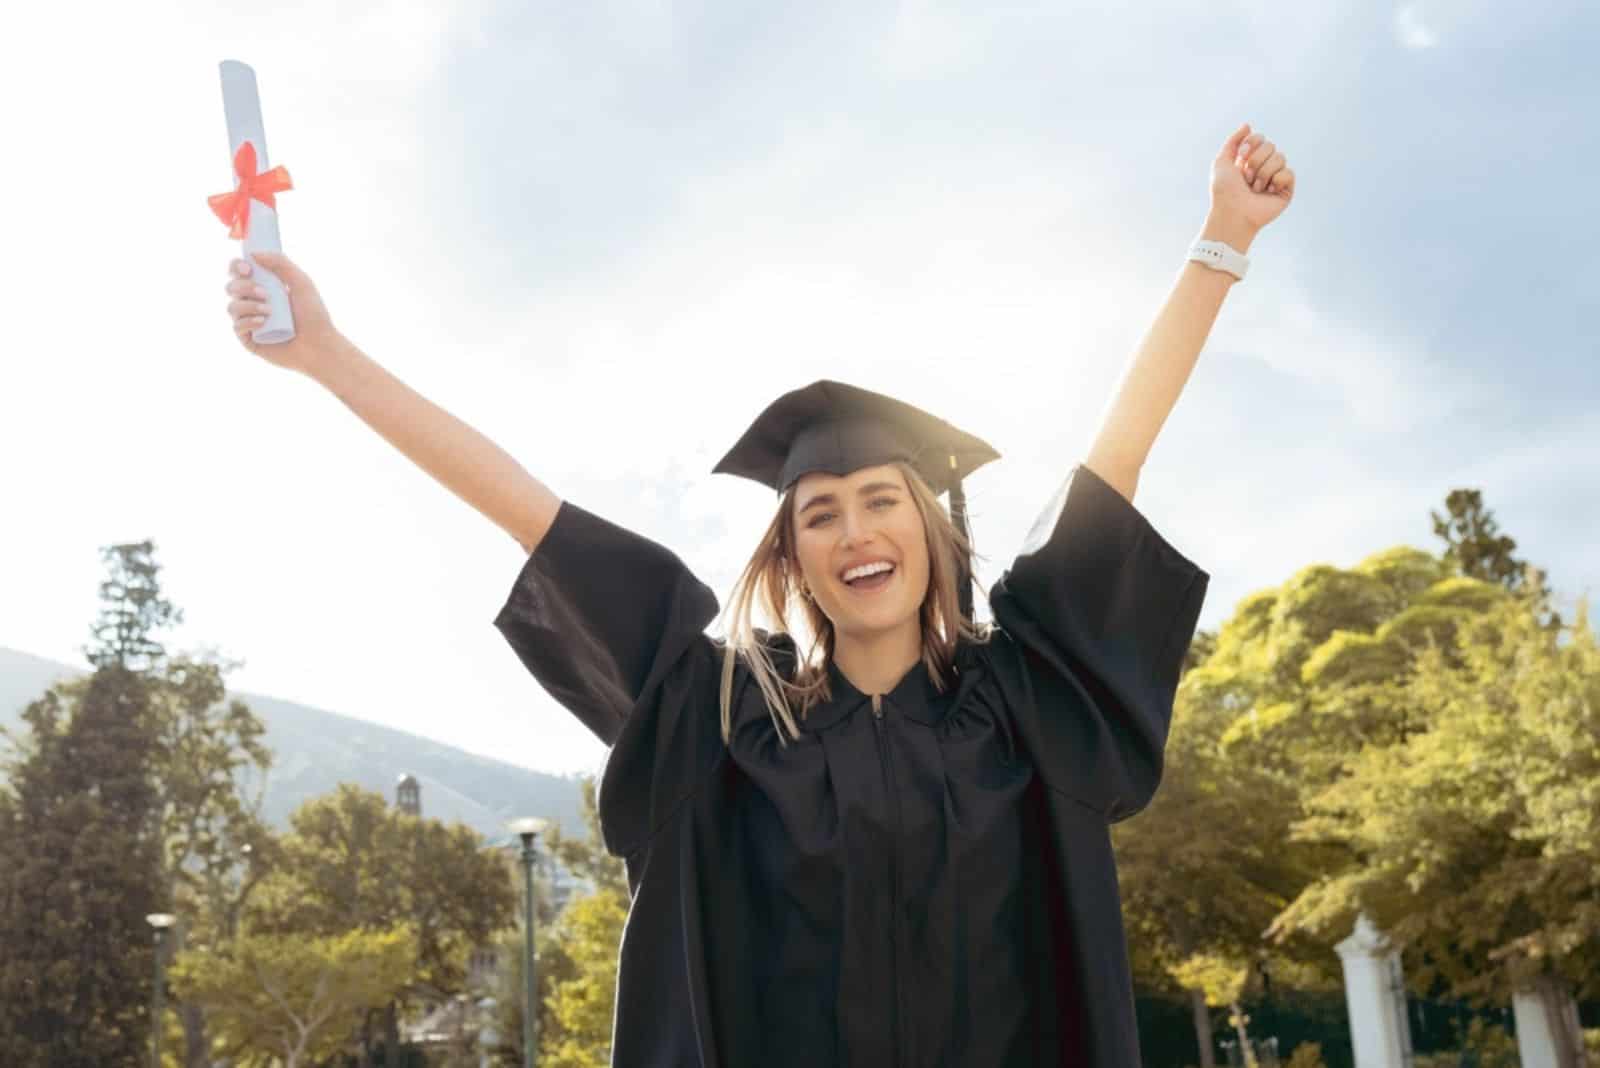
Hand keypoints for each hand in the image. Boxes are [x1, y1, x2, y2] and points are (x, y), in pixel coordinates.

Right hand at [223, 251, 342, 376]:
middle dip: (244, 286)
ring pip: (232, 306)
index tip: (247, 268)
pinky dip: (247, 321)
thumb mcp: (301, 282)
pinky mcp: (250, 340)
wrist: (320, 345)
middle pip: (231, 287)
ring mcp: (250, 322)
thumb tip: (254, 253)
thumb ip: (281, 263)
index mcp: (264, 286)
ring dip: (248, 305)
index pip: (239, 272)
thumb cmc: (314, 315)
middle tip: (264, 293)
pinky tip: (262, 322)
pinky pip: (237, 326)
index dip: (236, 266)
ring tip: (269, 311)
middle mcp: (254, 303)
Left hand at [1209, 123, 1295, 239]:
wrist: (1232, 213)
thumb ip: (1233, 141)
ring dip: (1263, 173)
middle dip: (1256, 161)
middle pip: (1270, 145)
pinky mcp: (1286, 189)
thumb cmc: (1224, 191)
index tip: (1241, 158)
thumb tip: (1247, 125)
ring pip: (1280, 157)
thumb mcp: (1221, 162)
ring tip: (1255, 189)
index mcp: (1249, 159)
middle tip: (1246, 178)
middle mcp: (1264, 166)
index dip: (1251, 145)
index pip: (1260, 138)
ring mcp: (1276, 177)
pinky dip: (1276, 181)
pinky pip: (1288, 172)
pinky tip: (1268, 192)